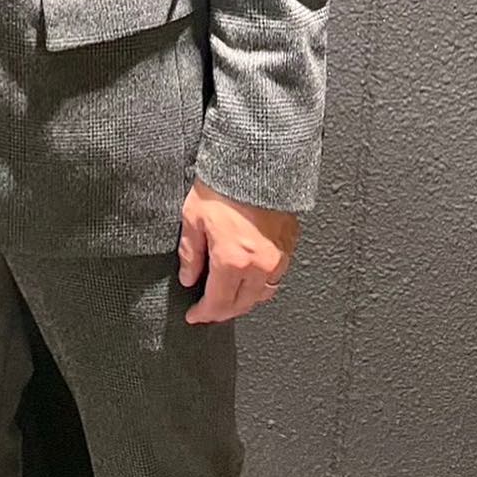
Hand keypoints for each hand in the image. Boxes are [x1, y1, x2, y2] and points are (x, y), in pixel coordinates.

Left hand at [179, 177, 298, 323]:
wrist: (255, 161)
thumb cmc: (223, 184)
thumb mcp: (193, 217)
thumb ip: (190, 253)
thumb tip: (188, 277)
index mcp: (232, 260)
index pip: (218, 302)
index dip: (204, 314)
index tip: (194, 316)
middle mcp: (258, 264)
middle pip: (242, 304)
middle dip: (223, 312)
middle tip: (208, 310)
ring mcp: (278, 257)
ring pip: (262, 295)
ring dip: (244, 301)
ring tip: (228, 297)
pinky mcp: (289, 246)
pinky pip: (276, 277)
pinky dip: (261, 284)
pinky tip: (249, 278)